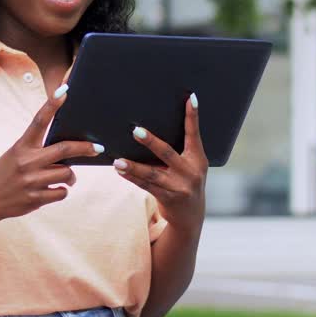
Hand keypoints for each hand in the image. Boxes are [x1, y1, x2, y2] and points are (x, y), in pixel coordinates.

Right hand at [0, 85, 103, 225]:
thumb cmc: (5, 173)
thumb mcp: (16, 155)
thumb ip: (37, 150)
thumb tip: (68, 151)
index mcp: (22, 146)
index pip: (39, 121)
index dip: (52, 104)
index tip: (64, 90)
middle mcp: (27, 161)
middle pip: (64, 150)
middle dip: (85, 148)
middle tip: (98, 148)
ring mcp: (31, 181)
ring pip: (66, 173)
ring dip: (70, 176)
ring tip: (65, 177)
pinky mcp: (35, 198)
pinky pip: (61, 192)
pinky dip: (61, 191)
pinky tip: (52, 190)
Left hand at [114, 94, 207, 227]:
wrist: (190, 218)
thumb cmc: (185, 183)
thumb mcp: (190, 166)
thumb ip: (179, 151)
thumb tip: (150, 130)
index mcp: (198, 159)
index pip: (194, 134)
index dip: (192, 116)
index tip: (189, 98)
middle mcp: (191, 172)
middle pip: (167, 153)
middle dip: (151, 142)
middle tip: (136, 130)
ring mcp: (179, 187)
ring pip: (152, 174)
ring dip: (132, 166)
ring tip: (117, 160)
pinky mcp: (168, 198)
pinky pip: (146, 186)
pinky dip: (131, 177)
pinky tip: (120, 171)